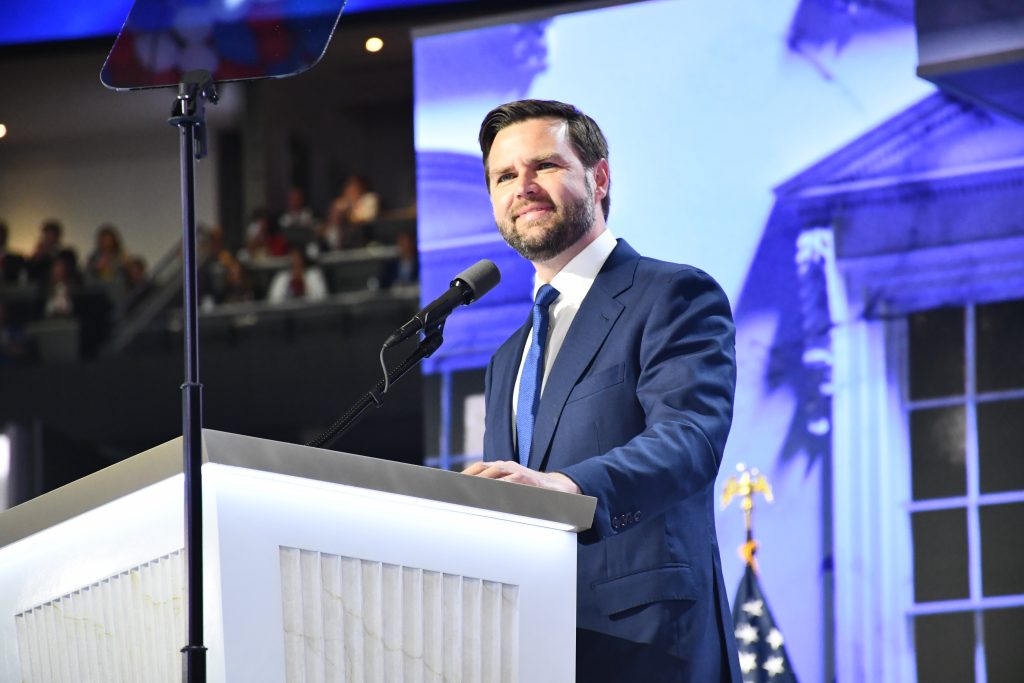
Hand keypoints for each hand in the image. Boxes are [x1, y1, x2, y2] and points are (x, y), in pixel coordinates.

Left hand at [462, 460, 580, 493]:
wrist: (558, 489)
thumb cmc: (533, 490)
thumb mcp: (513, 486)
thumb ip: (499, 489)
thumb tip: (479, 502)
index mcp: (502, 468)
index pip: (479, 468)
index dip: (465, 474)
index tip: (452, 483)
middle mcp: (507, 466)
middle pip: (482, 469)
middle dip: (467, 478)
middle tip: (455, 490)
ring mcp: (516, 471)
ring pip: (492, 474)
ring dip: (479, 482)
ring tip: (467, 492)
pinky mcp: (525, 479)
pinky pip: (507, 483)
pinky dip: (497, 488)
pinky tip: (488, 496)